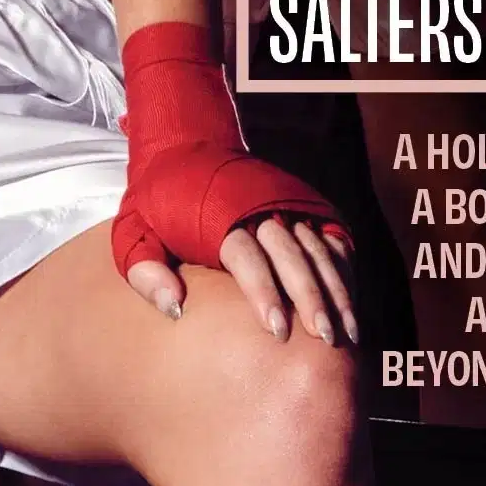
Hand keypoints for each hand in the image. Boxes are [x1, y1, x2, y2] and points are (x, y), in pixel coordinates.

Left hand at [112, 22, 358, 345]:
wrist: (186, 146)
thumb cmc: (157, 201)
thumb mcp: (134, 233)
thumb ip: (147, 272)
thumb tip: (174, 308)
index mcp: (220, 216)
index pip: (248, 259)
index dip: (264, 294)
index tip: (276, 330)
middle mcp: (260, 207)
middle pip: (292, 256)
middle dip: (311, 298)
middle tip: (325, 339)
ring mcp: (286, 202)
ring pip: (318, 249)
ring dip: (336, 291)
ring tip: (347, 334)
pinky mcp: (303, 201)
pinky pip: (331, 236)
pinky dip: (343, 268)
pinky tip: (351, 302)